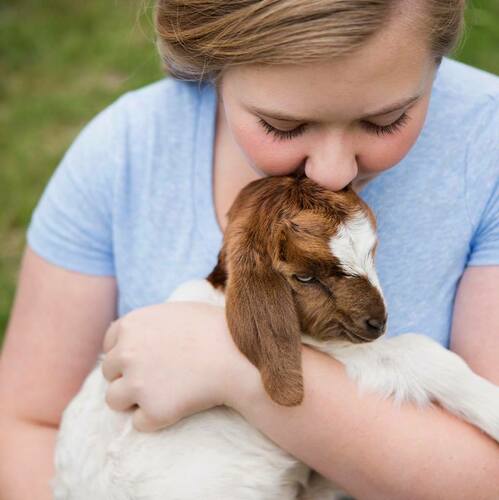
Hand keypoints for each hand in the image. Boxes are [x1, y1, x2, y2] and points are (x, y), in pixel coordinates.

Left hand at [101, 301, 256, 431]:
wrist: (239, 356)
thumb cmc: (217, 329)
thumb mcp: (178, 312)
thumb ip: (153, 322)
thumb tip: (140, 336)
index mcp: (131, 324)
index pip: (110, 344)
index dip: (125, 354)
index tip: (143, 361)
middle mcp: (126, 353)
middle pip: (109, 372)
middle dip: (128, 376)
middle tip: (157, 379)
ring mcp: (136, 383)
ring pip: (114, 400)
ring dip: (133, 401)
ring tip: (161, 396)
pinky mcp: (153, 411)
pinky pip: (139, 423)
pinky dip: (155, 419)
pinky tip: (177, 407)